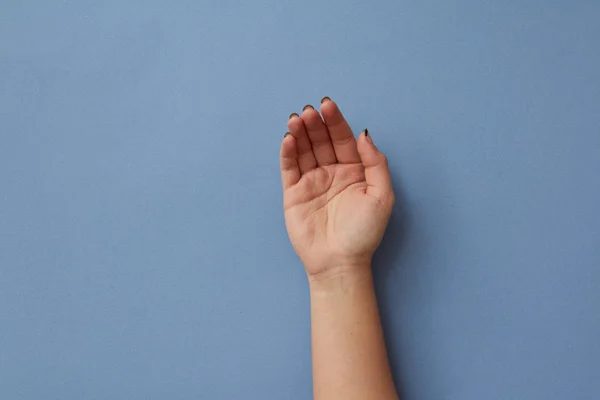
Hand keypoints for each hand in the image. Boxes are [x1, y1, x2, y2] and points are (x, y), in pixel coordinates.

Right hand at [280, 98, 394, 279]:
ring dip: (300, 133)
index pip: (343, 139)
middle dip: (315, 124)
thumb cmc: (364, 232)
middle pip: (322, 140)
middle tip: (309, 111)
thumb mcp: (382, 196)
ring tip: (296, 119)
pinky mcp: (294, 193)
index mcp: (355, 171)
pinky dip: (288, 153)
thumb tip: (363, 134)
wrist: (340, 262)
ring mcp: (312, 181)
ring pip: (304, 150)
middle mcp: (332, 172)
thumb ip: (376, 163)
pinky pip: (290, 168)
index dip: (336, 121)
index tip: (328, 105)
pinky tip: (288, 140)